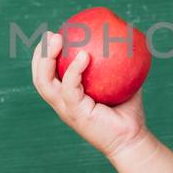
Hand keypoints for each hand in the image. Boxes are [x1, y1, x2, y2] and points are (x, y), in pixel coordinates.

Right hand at [32, 31, 148, 159]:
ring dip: (47, 59)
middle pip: (39, 77)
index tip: (53, 34)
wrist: (133, 138)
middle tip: (51, 33)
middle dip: (40, 53)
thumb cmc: (128, 111)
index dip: (43, 56)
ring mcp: (66, 109)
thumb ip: (119, 63)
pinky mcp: (75, 114)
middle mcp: (62, 103)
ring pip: (45, 82)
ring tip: (58, 39)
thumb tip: (124, 36)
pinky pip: (70, 88)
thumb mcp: (123, 82)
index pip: (46, 75)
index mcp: (66, 97)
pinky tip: (84, 55)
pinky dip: (74, 70)